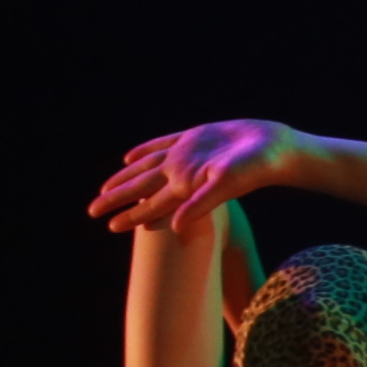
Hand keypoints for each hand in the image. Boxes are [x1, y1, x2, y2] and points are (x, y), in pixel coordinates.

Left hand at [89, 121, 298, 235]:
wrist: (274, 148)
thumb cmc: (253, 168)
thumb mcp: (225, 186)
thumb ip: (200, 205)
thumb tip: (176, 228)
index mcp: (183, 186)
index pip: (149, 204)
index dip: (128, 214)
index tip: (107, 224)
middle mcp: (180, 173)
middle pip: (140, 186)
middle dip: (116, 198)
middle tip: (92, 210)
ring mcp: (185, 155)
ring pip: (145, 167)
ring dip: (126, 178)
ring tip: (107, 188)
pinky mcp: (193, 138)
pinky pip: (161, 145)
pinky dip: (144, 151)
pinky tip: (130, 156)